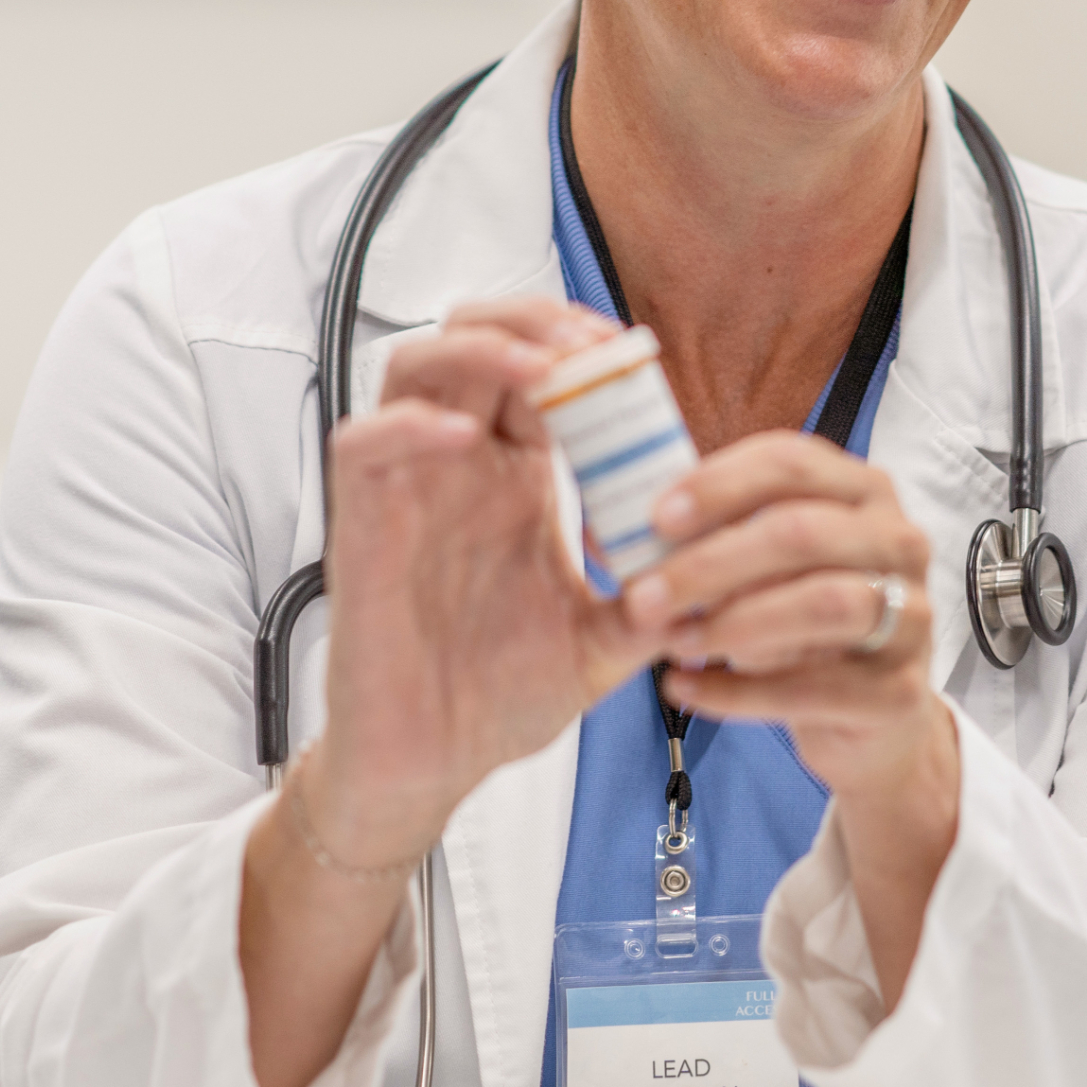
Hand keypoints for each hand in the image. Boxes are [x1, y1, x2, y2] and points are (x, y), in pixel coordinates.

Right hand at [311, 297, 667, 859]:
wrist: (430, 765)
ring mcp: (405, 488)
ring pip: (415, 363)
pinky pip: (364, 441)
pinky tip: (465, 437)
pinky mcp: (359, 523)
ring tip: (541, 373)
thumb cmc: (497, 698)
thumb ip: (656, 601)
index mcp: (513, 476)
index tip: (635, 355)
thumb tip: (726, 574)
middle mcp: (457, 465)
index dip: (581, 344)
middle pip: (476, 336)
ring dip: (479, 350)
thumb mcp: (602, 643)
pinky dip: (411, 424)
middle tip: (590, 348)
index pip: (540, 369)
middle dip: (535, 321)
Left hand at [627, 432, 940, 781]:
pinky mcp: (899, 690)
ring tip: (671, 645)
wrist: (869, 717)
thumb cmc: (803, 621)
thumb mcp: (767, 565)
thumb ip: (713, 535)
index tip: (656, 517)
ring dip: (731, 625)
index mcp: (860, 490)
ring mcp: (911, 615)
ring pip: (821, 604)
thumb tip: (610, 526)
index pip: (790, 461)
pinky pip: (812, 687)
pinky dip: (737, 692)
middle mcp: (897, 541)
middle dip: (710, 564)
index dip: (719, 485)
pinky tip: (686, 690)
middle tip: (644, 597)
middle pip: (800, 532)